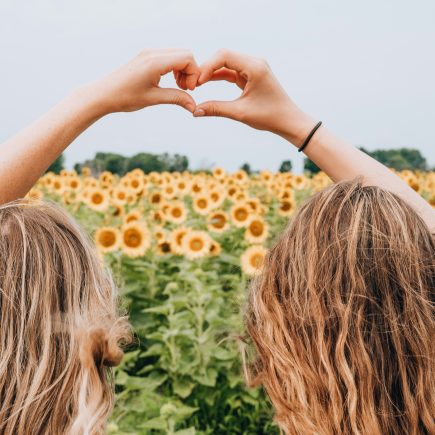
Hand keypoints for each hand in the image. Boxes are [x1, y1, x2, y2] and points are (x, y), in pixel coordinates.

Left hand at [88, 48, 199, 114]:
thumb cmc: (124, 97)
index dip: (194, 74)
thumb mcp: (153, 99)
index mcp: (155, 62)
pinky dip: (175, 69)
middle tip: (184, 89)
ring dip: (183, 71)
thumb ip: (176, 98)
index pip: (187, 58)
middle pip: (185, 54)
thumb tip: (194, 106)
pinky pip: (169, 58)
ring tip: (178, 88)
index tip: (188, 90)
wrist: (102, 94)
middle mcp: (153, 53)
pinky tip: (170, 82)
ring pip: (178, 55)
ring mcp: (149, 53)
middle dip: (190, 72)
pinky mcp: (146, 57)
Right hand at [193, 49, 314, 144]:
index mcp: (254, 66)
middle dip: (207, 68)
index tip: (196, 82)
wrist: (288, 120)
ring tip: (197, 84)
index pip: (224, 56)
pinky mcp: (251, 75)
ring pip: (226, 63)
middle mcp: (254, 62)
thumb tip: (195, 111)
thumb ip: (216, 109)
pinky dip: (219, 76)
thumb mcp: (240, 113)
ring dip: (211, 72)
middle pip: (224, 56)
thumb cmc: (270, 116)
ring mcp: (253, 67)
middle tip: (193, 83)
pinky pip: (231, 71)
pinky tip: (206, 83)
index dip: (207, 66)